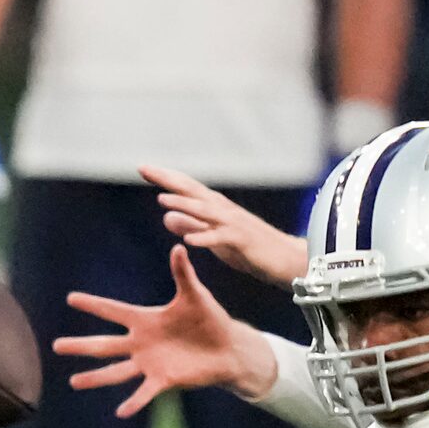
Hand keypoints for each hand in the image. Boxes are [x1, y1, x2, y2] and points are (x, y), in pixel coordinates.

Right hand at [55, 243, 277, 418]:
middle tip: (56, 346)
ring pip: (116, 371)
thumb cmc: (209, 319)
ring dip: (95, 377)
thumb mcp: (195, 295)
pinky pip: (144, 392)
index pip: (113, 310)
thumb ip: (183, 273)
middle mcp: (141, 342)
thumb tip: (178, 247)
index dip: (93, 304)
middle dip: (80, 345)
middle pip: (105, 344)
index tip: (70, 298)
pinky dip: (134, 402)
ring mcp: (149, 363)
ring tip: (73, 382)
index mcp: (145, 320)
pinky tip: (120, 411)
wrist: (227, 348)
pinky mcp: (163, 380)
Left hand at [141, 164, 307, 286]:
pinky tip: (189, 240)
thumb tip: (167, 217)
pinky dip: (205, 238)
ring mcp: (234, 224)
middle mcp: (223, 210)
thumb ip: (192, 225)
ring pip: (205, 211)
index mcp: (215, 208)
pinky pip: (221, 239)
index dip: (165, 178)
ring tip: (162, 200)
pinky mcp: (243, 241)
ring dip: (184, 205)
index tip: (142, 168)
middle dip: (168, 180)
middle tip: (144, 169)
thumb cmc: (249, 248)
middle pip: (192, 190)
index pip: (186, 188)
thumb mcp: (213, 237)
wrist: (286, 259)